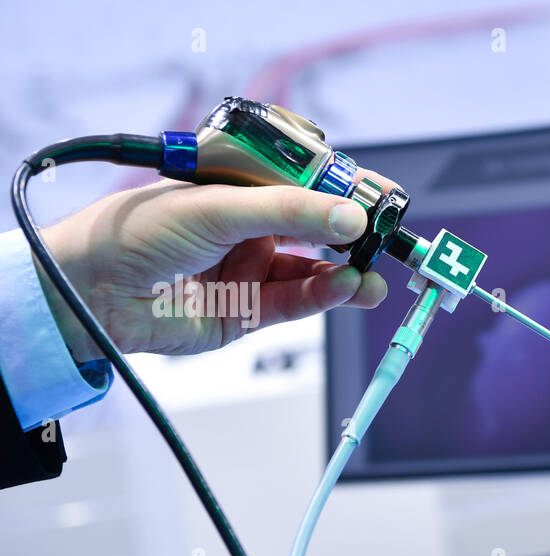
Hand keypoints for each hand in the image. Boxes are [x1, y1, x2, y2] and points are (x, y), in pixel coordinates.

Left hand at [34, 181, 388, 361]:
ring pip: (315, 271)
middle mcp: (249, 227)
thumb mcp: (222, 207)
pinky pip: (298, 301)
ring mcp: (250, 268)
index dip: (346, 191)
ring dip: (348, 273)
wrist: (95, 290)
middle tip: (387, 240)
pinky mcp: (249, 310)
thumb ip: (292, 213)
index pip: (308, 184)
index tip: (382, 197)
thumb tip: (351, 217)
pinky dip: (325, 295)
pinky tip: (344, 287)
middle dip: (356, 237)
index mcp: (241, 187)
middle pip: (319, 230)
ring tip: (372, 278)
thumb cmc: (138, 230)